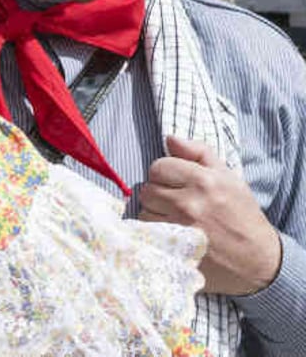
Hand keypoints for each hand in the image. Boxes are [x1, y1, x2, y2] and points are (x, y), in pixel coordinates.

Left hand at [138, 135, 281, 295]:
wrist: (257, 260)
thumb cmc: (241, 215)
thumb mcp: (229, 177)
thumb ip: (198, 153)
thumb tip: (169, 138)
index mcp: (204, 181)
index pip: (158, 166)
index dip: (165, 174)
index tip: (176, 183)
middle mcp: (189, 203)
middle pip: (147, 189)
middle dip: (158, 193)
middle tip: (176, 203)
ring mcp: (179, 228)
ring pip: (143, 211)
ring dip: (154, 214)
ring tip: (174, 219)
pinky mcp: (172, 249)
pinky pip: (145, 232)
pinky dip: (153, 231)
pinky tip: (171, 233)